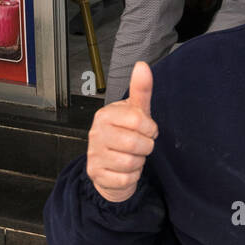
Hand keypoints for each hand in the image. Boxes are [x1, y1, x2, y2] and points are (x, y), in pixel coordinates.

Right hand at [87, 61, 156, 202]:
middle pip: (136, 144)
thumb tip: (142, 65)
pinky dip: (132, 176)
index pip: (139, 121)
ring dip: (139, 162)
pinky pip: (126, 179)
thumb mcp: (135, 112)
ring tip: (132, 156)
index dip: (150, 128)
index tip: (147, 130)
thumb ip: (140, 90)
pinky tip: (125, 169)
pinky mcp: (96, 174)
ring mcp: (94, 155)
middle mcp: (95, 133)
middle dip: (146, 147)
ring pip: (131, 163)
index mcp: (105, 115)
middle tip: (140, 145)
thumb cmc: (125, 134)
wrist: (110, 165)